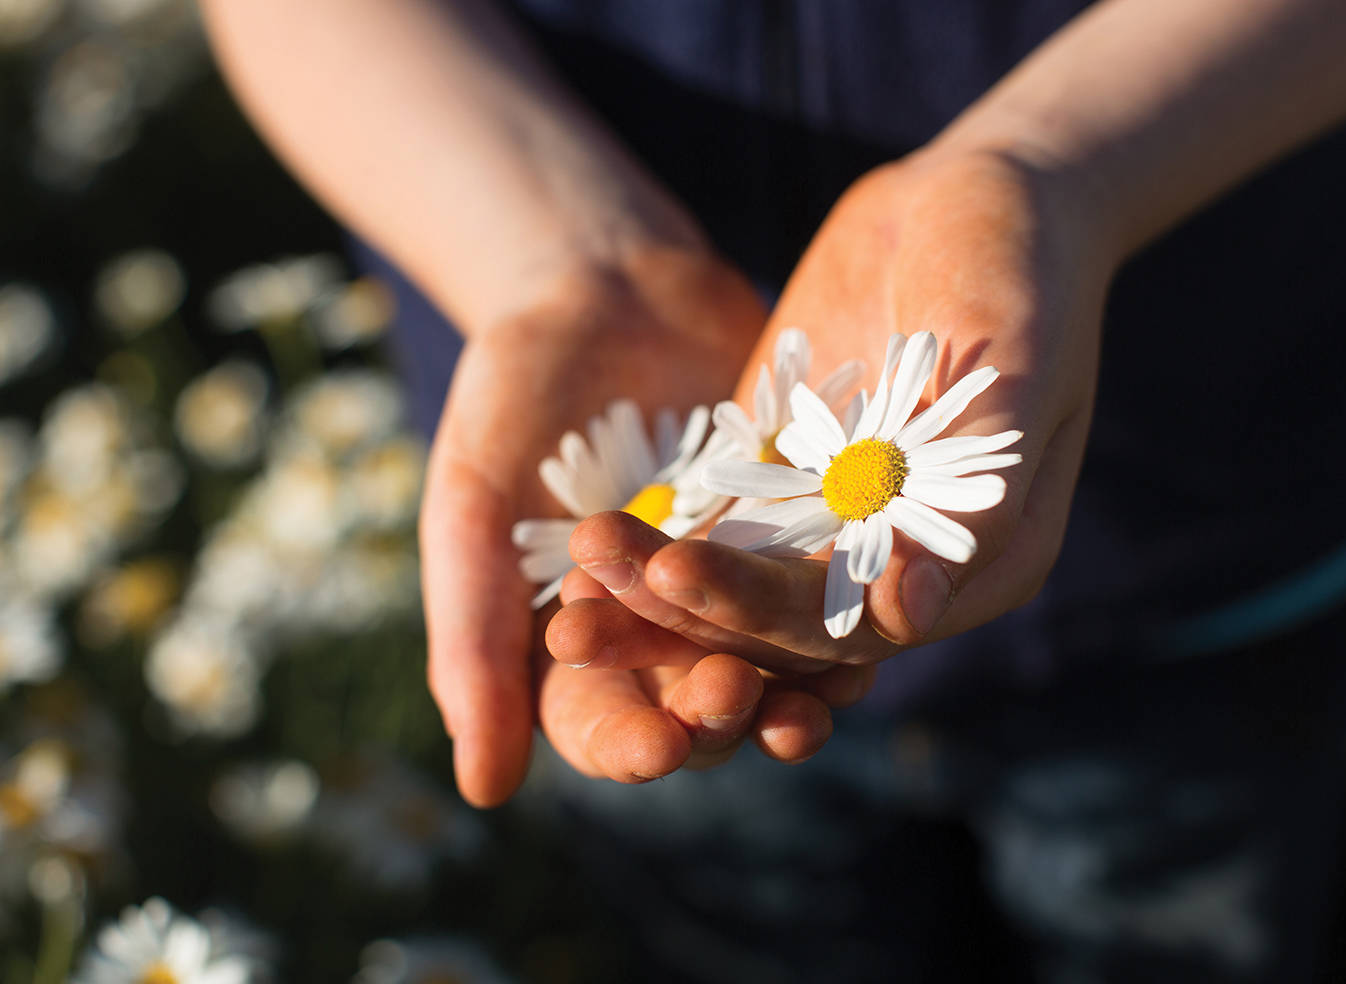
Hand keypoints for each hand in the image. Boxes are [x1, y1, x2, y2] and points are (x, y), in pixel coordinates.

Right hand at [420, 245, 858, 804]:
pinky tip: (868, 619)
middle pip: (688, 703)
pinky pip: (820, 585)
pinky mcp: (788, 532)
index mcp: (567, 637)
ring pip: (765, 659)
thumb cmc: (513, 389)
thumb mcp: (475, 505)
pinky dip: (843, 607)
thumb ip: (475, 636)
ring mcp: (725, 581)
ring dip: (792, 685)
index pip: (596, 720)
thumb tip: (485, 792)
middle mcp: (655, 626)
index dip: (624, 742)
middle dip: (716, 712)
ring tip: (818, 698)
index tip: (654, 747)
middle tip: (736, 700)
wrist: (601, 279)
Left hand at [549, 148, 1115, 674]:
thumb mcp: (1013, 364)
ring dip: (658, 596)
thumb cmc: (1017, 268)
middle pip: (787, 623)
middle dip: (689, 614)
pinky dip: (659, 540)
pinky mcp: (787, 486)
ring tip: (572, 576)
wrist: (972, 199)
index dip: (768, 610)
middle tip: (592, 603)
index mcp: (981, 565)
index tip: (678, 572)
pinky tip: (589, 536)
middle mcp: (907, 567)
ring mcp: (841, 528)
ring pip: (742, 590)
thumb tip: (908, 609)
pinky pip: (719, 529)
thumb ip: (969, 487)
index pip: (862, 622)